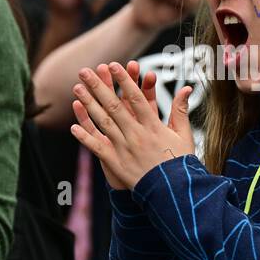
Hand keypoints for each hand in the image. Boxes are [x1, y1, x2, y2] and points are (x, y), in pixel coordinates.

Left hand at [70, 61, 194, 189]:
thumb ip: (181, 111)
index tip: (113, 65)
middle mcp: (136, 135)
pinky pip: (98, 148)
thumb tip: (186, 88)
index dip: (123, 80)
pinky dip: (85, 138)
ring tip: (77, 89)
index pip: (135, 98)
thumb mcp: (184, 135)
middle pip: (114, 106)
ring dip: (88, 105)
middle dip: (98, 86)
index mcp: (153, 126)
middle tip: (85, 71)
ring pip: (103, 123)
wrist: (174, 193)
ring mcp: (124, 149)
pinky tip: (73, 126)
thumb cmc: (180, 163)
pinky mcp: (116, 164)